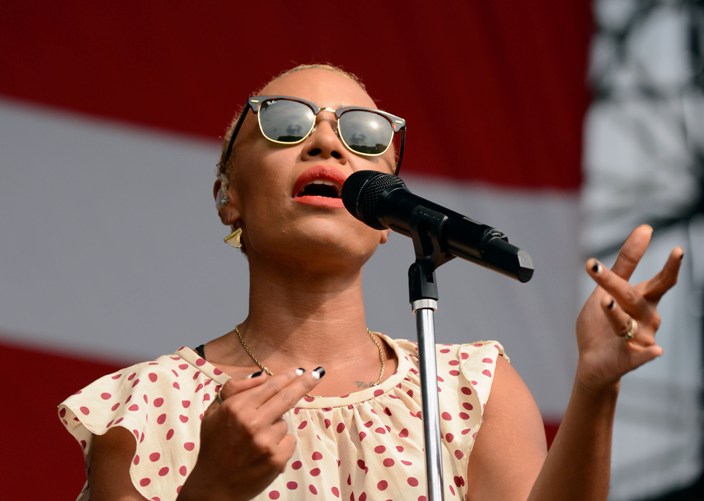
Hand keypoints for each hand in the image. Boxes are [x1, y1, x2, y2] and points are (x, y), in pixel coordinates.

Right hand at [178, 367, 324, 500]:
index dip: (287, 377)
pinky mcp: (276, 458)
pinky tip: (264, 452)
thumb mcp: (214, 411)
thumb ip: (235, 388)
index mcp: (236, 407)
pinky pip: (289, 440)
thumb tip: (263, 376)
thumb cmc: (214, 444)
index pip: (270, 386)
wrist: (214, 485)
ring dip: (275, 426)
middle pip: (287, 397)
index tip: (299, 371)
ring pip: (284, 422)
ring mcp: (266, 441)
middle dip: (304, 383)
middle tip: (317, 374)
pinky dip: (281, 444)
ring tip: (256, 440)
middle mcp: (252, 422)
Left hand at [575, 225, 682, 391]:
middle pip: (633, 297)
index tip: (678, 249)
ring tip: (605, 301)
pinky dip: (646, 352)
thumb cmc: (602, 322)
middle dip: (614, 284)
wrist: (592, 360)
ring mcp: (640, 339)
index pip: (661, 282)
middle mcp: (647, 319)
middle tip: (595, 268)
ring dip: (615, 313)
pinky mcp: (629, 359)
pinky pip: (640, 355)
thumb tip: (646, 228)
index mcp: (643, 300)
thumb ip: (625, 263)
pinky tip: (655, 350)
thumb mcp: (608, 289)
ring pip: (626, 323)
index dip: (671, 267)